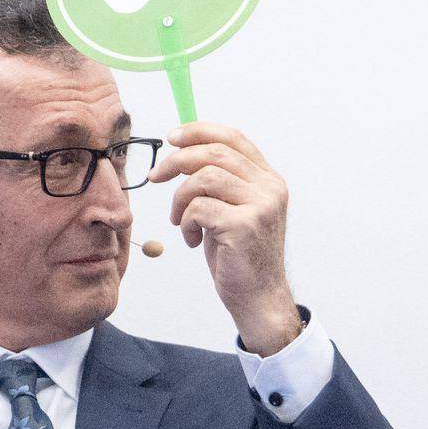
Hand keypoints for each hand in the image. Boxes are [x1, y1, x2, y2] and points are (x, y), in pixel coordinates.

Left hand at [149, 122, 301, 354]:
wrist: (257, 297)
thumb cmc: (238, 255)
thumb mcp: (232, 209)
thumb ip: (220, 181)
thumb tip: (184, 152)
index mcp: (268, 179)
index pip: (233, 138)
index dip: (199, 131)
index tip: (172, 138)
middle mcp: (270, 188)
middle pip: (215, 152)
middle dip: (177, 160)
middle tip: (156, 176)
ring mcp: (261, 206)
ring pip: (204, 178)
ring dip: (180, 198)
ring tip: (179, 220)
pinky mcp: (245, 225)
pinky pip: (199, 207)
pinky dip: (186, 222)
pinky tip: (192, 239)